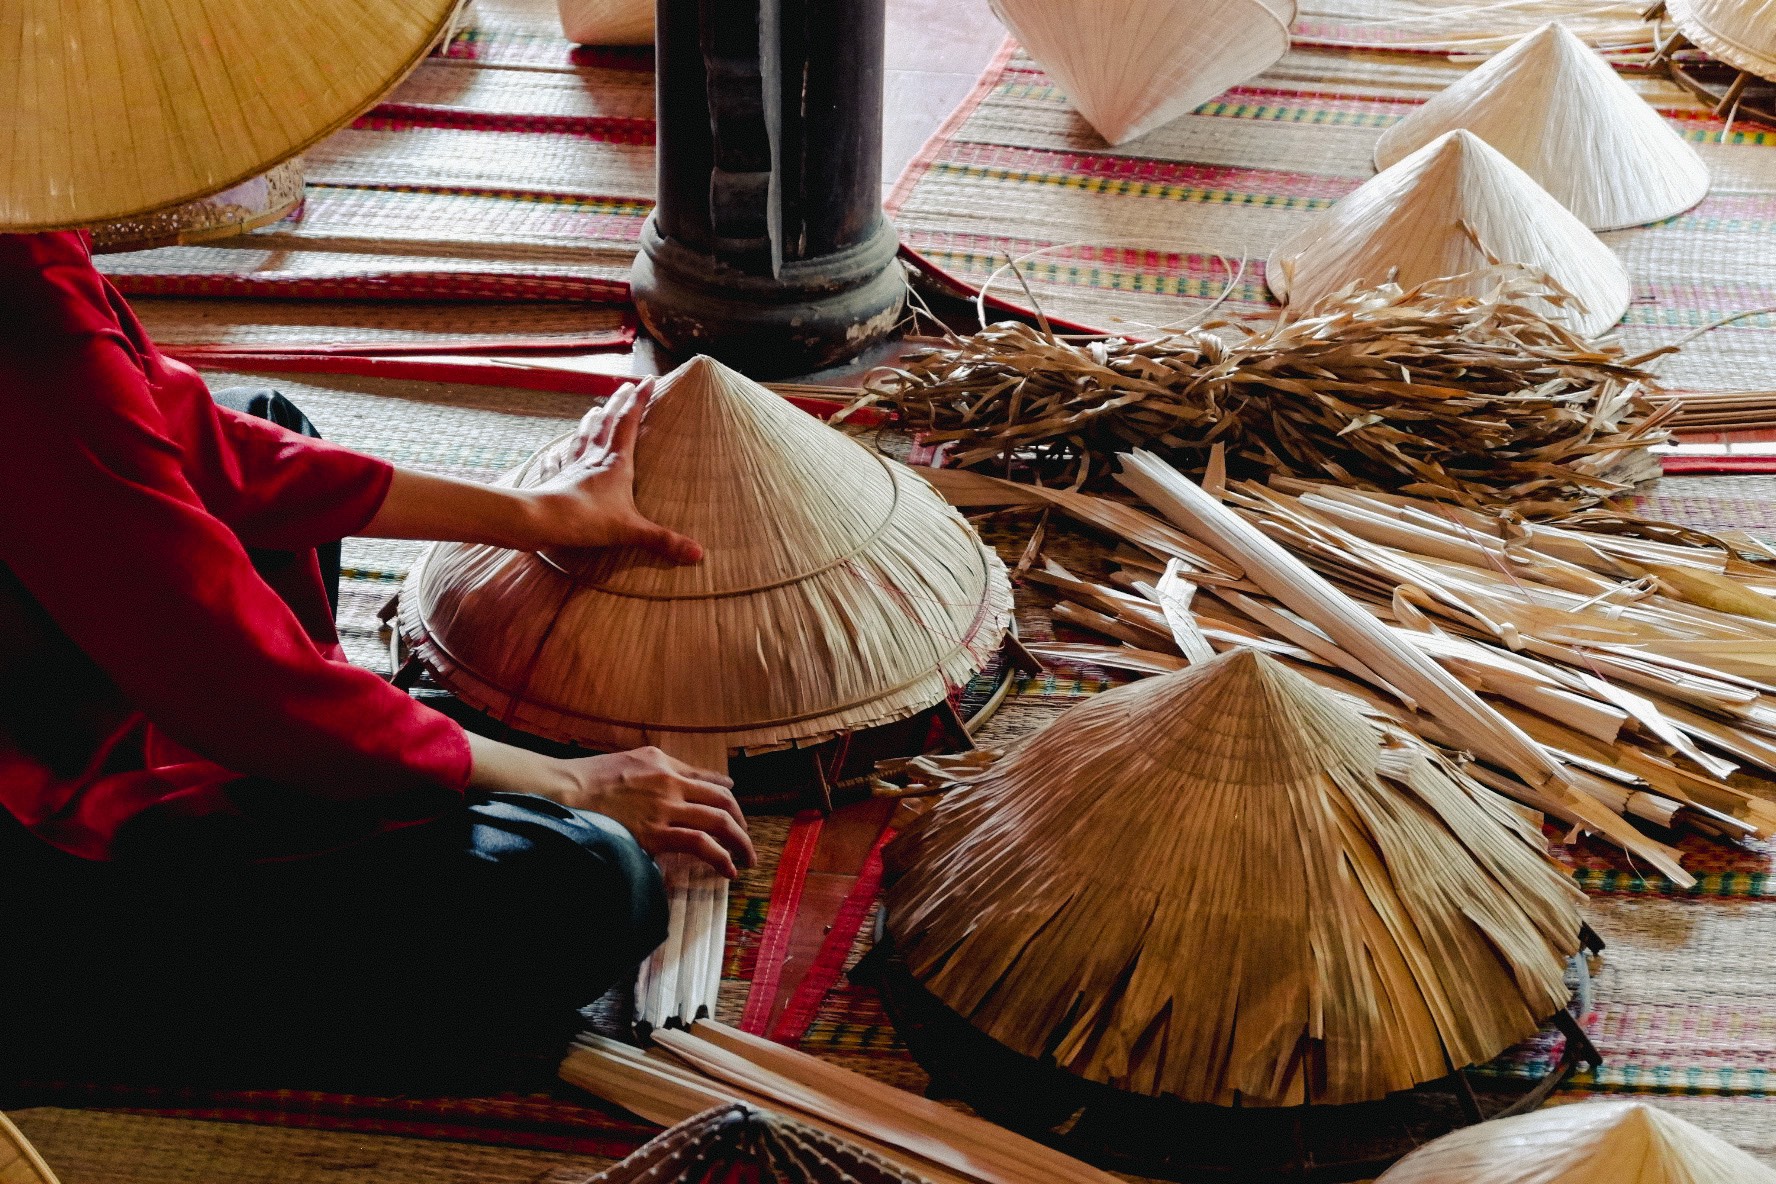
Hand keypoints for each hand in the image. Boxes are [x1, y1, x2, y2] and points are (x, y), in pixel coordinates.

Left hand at [525, 379, 702, 561]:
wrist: (539, 520)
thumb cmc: (584, 520)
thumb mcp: (630, 531)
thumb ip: (664, 541)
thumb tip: (699, 555)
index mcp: (616, 463)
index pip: (629, 422)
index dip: (640, 400)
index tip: (648, 381)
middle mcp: (593, 459)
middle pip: (607, 423)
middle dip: (617, 403)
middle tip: (625, 386)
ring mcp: (572, 468)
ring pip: (583, 438)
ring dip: (590, 423)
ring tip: (593, 410)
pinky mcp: (554, 481)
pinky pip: (557, 463)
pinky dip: (557, 455)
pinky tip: (553, 452)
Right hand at [550, 746, 754, 878]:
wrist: (564, 790)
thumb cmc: (589, 778)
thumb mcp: (631, 761)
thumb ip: (662, 769)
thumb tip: (691, 780)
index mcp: (664, 764)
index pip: (707, 780)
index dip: (726, 796)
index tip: (735, 811)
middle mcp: (671, 783)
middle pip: (722, 800)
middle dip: (740, 822)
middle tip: (746, 840)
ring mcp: (666, 808)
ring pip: (718, 821)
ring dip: (740, 842)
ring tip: (747, 859)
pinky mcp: (656, 833)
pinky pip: (700, 843)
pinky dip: (720, 857)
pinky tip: (728, 869)